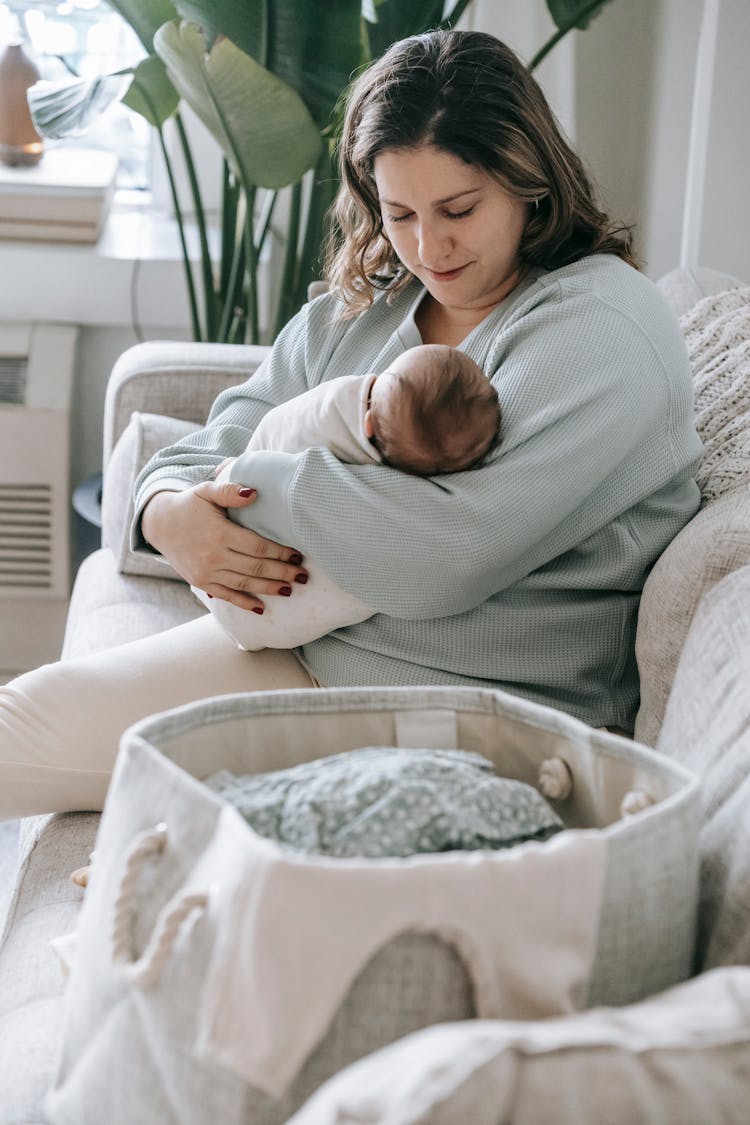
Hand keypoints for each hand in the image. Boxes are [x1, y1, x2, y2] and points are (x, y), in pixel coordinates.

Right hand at [141, 480, 306, 610]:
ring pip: (245, 583)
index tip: (298, 554)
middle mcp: (213, 555)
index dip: (280, 552)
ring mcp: (206, 571)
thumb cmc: (189, 505)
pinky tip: (261, 608)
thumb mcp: (207, 491)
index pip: (257, 546)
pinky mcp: (200, 581)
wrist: (159, 524)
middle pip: (255, 567)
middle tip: (303, 576)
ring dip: (269, 588)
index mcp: (219, 532)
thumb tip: (254, 493)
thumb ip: (229, 491)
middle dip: (283, 573)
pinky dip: (244, 603)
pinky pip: (226, 595)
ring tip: (290, 589)